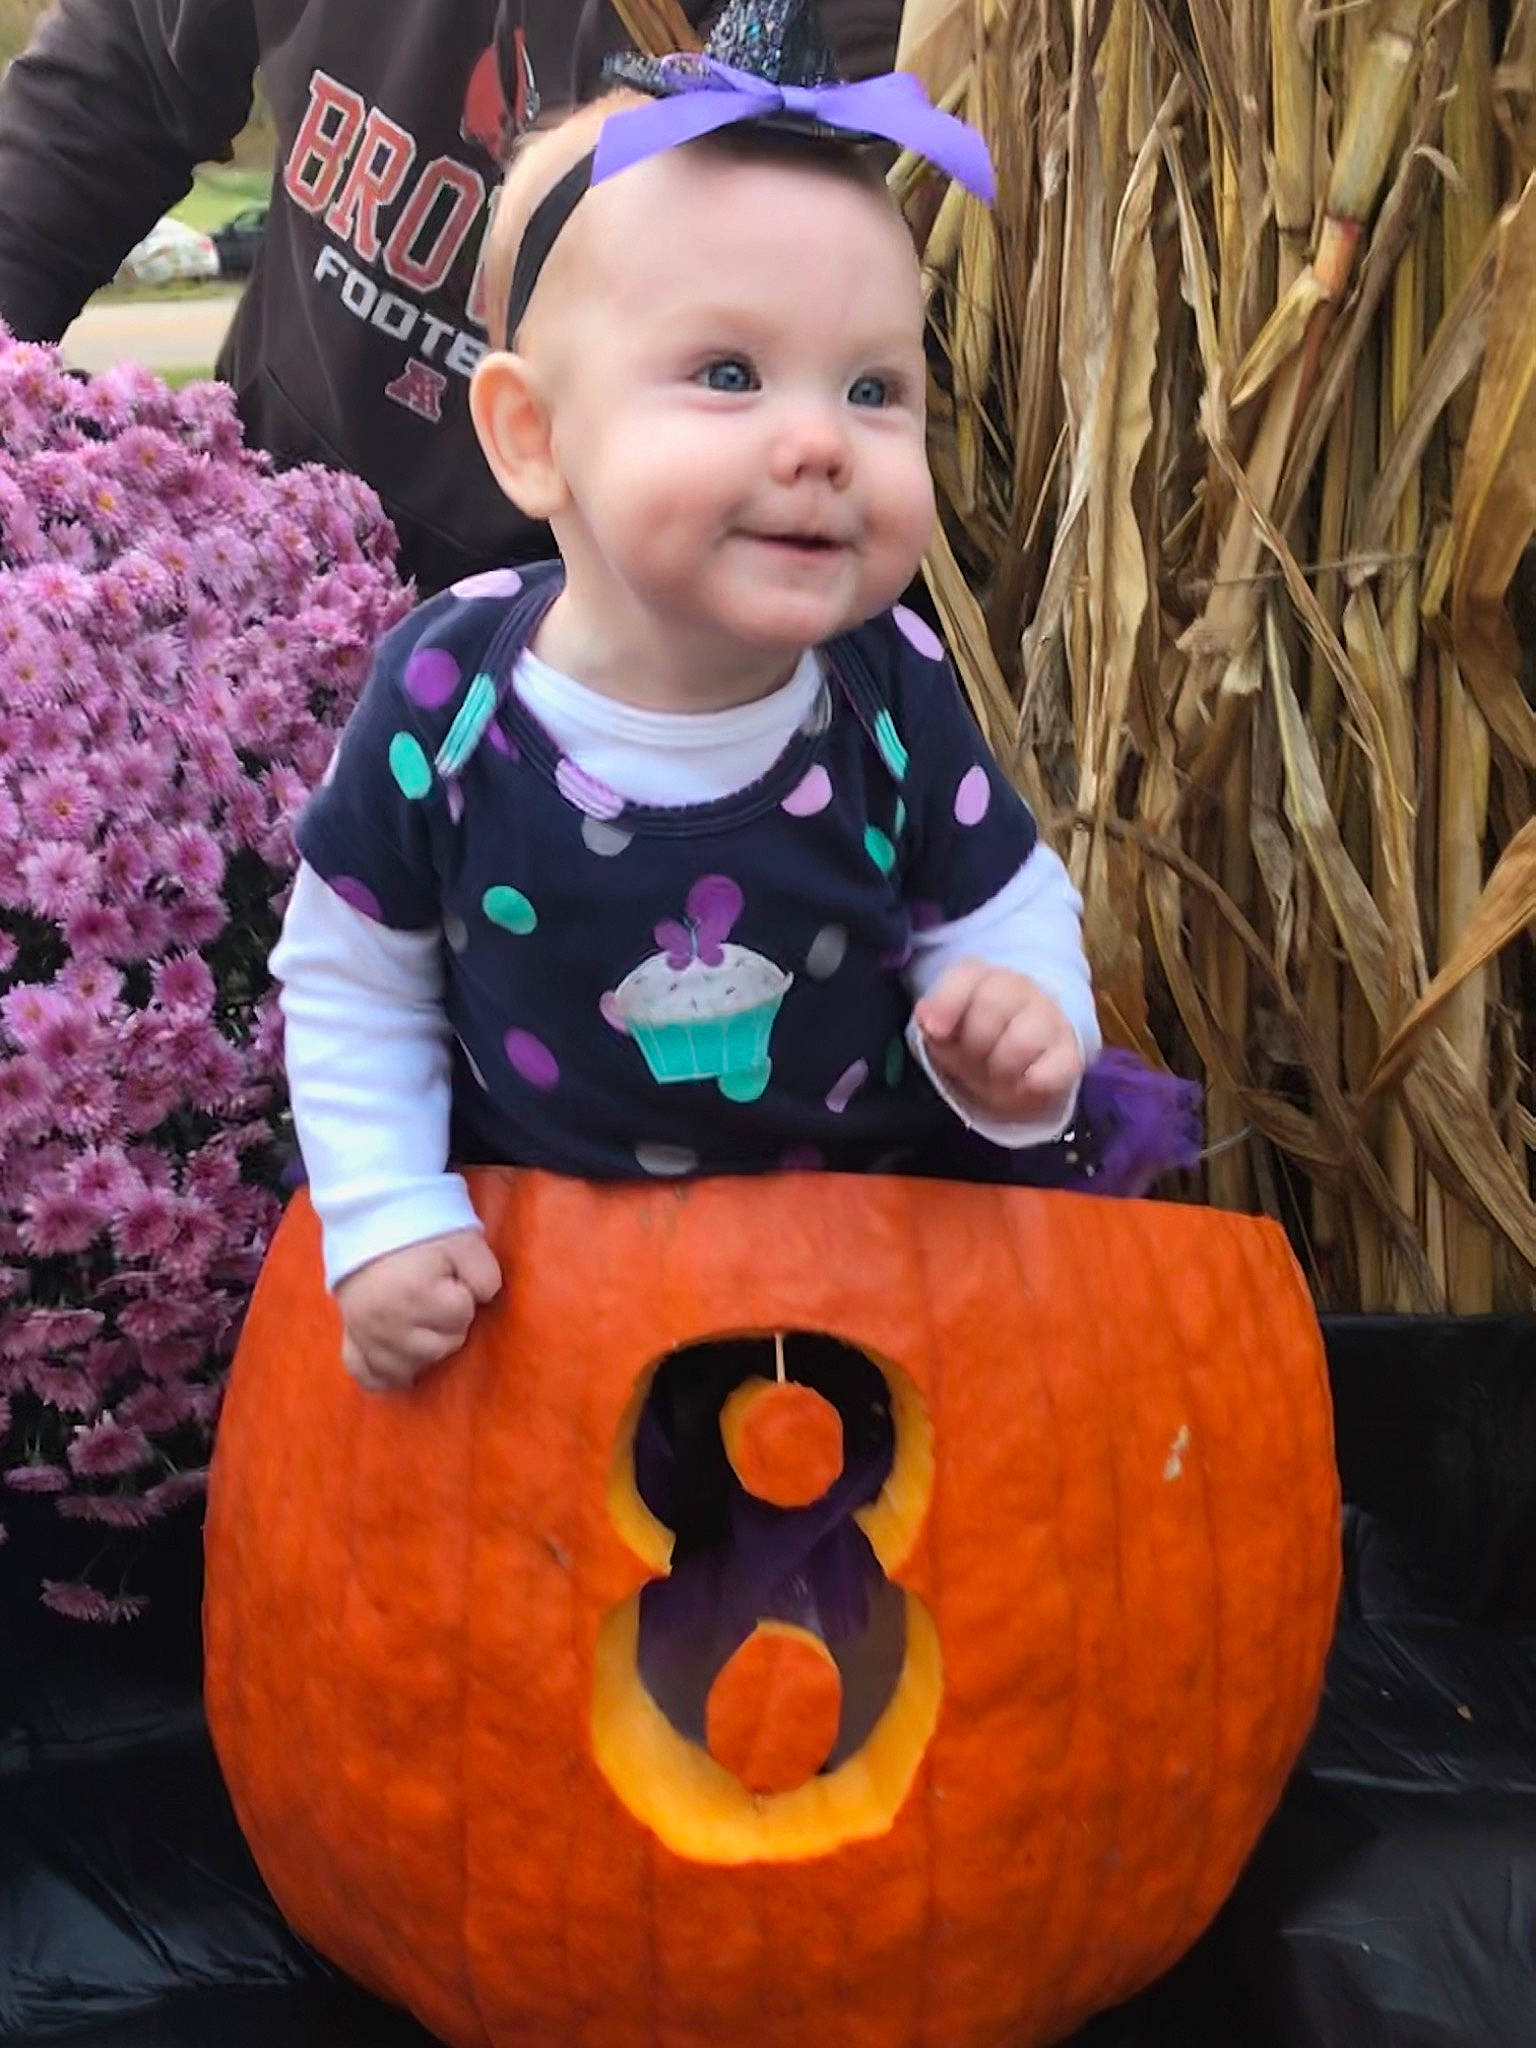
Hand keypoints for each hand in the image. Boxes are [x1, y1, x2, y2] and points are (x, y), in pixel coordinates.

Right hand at [334, 1229, 502, 1392]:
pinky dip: (383, 1376)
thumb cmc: (423, 1234)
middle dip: (447, 1326)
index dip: (464, 1298)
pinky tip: (399, 1368)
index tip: (453, 1280)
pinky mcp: (350, 1337)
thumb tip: (485, 1300)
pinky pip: (365, 1375)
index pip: (461, 1316)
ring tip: (422, 1324)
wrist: (372, 1222)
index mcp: (416, 1294)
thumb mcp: (464, 1242)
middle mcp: (387, 1322)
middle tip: (438, 1300)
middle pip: (438, 1349)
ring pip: (407, 1369)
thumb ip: (485, 1273)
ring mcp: (365, 1333)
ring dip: (422, 1352)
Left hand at [913, 960, 1084, 1127]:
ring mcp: (1050, 1018)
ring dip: (1001, 1068)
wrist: (1023, 1067)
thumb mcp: (946, 1035)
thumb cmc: (978, 1044)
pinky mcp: (1070, 1053)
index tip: (936, 1031)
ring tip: (998, 1076)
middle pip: (992, 1005)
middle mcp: (1020, 988)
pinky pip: (1054, 1068)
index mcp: (984, 977)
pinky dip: (1034, 1083)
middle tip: (972, 1061)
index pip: (967, 975)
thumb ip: (934, 1022)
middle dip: (973, 1044)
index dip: (948, 1002)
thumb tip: (927, 1018)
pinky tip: (1023, 1085)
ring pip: (1022, 1040)